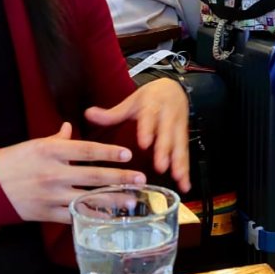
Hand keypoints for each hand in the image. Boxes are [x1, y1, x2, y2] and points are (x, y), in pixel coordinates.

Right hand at [0, 123, 143, 223]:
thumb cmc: (12, 162)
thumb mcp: (34, 144)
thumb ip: (56, 139)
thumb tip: (70, 126)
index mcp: (50, 152)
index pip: (86, 151)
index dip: (109, 152)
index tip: (127, 154)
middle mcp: (53, 173)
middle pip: (93, 176)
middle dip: (119, 179)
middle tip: (140, 179)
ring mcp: (50, 195)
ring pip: (87, 199)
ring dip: (112, 201)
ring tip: (131, 200)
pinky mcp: (47, 213)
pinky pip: (74, 216)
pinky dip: (92, 216)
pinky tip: (109, 217)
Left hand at [86, 78, 189, 192]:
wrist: (175, 88)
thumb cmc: (150, 98)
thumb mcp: (132, 101)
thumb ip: (112, 113)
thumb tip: (88, 114)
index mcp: (153, 104)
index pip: (150, 117)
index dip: (148, 130)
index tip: (144, 143)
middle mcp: (168, 115)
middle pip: (167, 134)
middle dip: (165, 151)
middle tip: (160, 166)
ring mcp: (178, 126)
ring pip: (180, 145)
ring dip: (179, 162)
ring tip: (177, 177)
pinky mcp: (184, 137)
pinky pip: (185, 154)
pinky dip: (186, 169)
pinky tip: (185, 184)